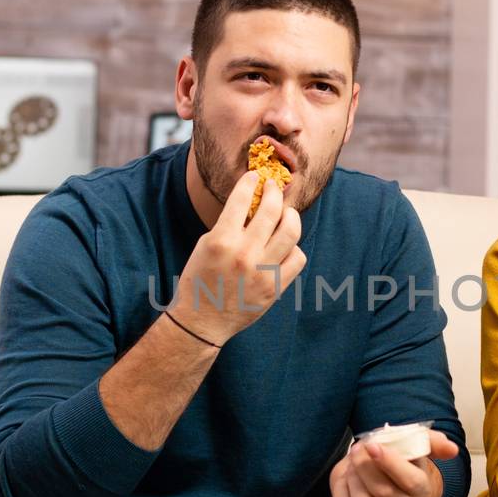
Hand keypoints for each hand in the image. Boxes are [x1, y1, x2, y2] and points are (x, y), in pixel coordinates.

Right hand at [168, 171, 306, 345]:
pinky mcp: (276, 286)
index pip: (242, 199)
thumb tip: (252, 201)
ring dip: (290, 215)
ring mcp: (263, 271)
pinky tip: (284, 245)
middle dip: (274, 191)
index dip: (250, 181)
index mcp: (221, 240)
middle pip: (272, 209)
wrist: (203, 320)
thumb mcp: (205, 245)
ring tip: (286, 213)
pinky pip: (298, 257)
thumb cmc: (200, 280)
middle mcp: (244, 253)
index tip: (254, 176)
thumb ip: (228, 224)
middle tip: (273, 187)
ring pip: (291, 230)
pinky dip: (293, 247)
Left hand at [331, 430, 455, 496]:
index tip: (372, 445)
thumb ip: (432, 442)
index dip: (388, 462)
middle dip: (364, 466)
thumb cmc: (400, 459)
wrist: (383, 477)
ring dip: (353, 476)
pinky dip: (342, 490)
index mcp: (421, 487)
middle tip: (357, 449)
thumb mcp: (416, 444)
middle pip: (381, 491)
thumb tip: (451, 449)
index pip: (408, 481)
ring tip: (353, 463)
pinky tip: (348, 479)